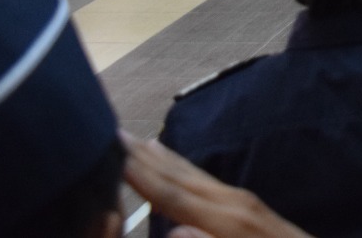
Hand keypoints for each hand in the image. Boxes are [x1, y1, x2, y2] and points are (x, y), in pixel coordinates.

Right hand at [122, 132, 311, 237]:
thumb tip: (173, 231)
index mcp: (228, 220)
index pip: (173, 195)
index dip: (140, 175)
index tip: (112, 151)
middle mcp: (234, 202)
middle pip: (180, 176)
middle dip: (146, 157)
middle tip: (114, 134)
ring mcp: (243, 202)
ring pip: (194, 176)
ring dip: (164, 159)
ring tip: (138, 142)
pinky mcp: (249, 207)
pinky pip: (208, 183)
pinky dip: (186, 171)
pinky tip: (178, 169)